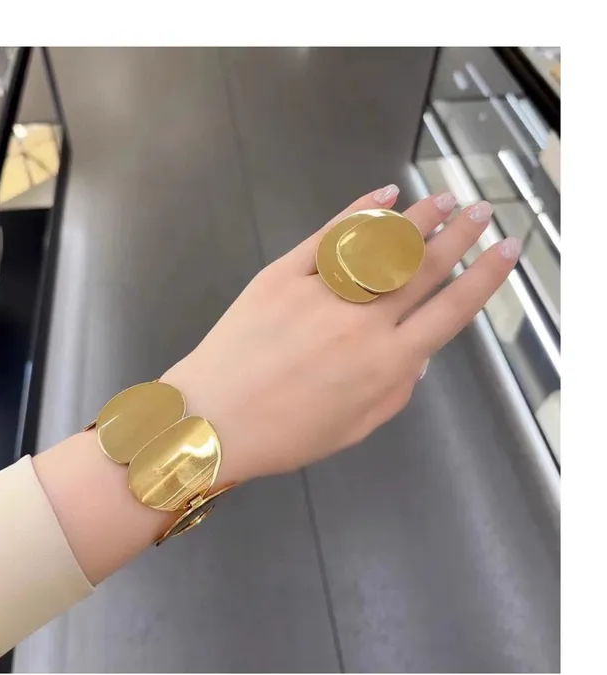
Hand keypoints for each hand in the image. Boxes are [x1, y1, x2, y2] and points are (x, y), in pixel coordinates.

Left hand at [162, 185, 519, 486]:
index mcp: (386, 363)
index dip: (485, 277)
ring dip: (419, 218)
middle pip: (423, 268)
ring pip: (381, 246)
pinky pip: (328, 237)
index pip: (451, 310)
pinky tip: (383, 196)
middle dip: (460, 235)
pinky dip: (358, 213)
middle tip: (482, 209)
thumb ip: (395, 390)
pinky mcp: (283, 275)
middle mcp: (363, 321)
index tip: (506, 249)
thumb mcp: (354, 427)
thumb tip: (418, 355)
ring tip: (444, 198)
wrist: (211, 420)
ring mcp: (322, 292)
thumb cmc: (285, 436)